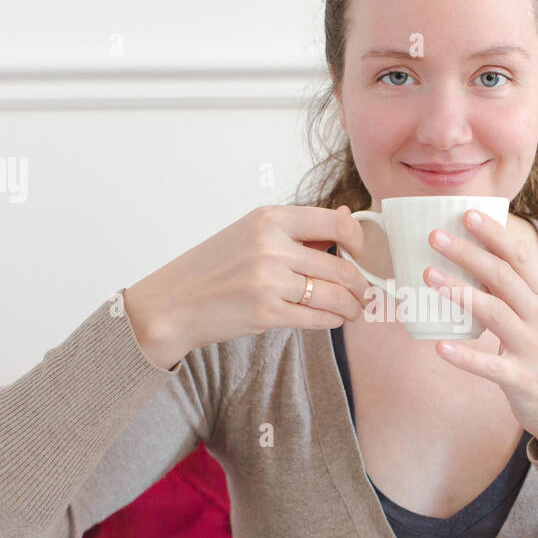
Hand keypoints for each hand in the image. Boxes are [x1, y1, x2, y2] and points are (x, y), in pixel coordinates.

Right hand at [123, 204, 369, 368]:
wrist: (172, 304)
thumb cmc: (212, 268)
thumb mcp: (251, 233)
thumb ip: (300, 228)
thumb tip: (347, 216)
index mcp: (269, 218)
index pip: (335, 221)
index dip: (359, 239)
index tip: (362, 253)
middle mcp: (271, 246)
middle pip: (340, 266)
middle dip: (360, 285)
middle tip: (364, 293)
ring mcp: (269, 281)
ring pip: (333, 295)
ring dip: (351, 307)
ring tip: (354, 310)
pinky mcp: (266, 313)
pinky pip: (316, 318)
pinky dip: (331, 320)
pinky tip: (333, 319)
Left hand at [426, 209, 537, 457]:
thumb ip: (514, 289)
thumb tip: (474, 258)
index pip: (518, 257)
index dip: (493, 234)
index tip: (466, 213)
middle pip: (502, 277)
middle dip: (467, 253)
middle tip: (434, 236)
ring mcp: (532, 347)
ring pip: (494, 313)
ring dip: (460, 292)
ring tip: (428, 276)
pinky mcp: (521, 379)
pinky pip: (489, 366)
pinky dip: (465, 357)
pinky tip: (439, 347)